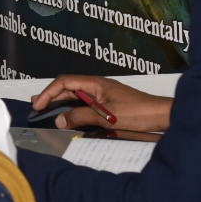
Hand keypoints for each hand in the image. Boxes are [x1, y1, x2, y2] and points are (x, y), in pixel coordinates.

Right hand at [30, 75, 172, 132]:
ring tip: (50, 112)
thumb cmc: (141, 111)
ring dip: (63, 104)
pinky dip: (75, 111)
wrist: (162, 116)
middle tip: (38, 106)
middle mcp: (98, 87)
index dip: (49, 92)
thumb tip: (61, 119)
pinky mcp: (109, 105)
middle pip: (68, 88)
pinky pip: (86, 105)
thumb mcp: (107, 116)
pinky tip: (72, 119)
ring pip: (77, 97)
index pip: (64, 82)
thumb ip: (82, 117)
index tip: (39, 104)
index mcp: (96, 83)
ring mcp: (103, 95)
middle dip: (52, 96)